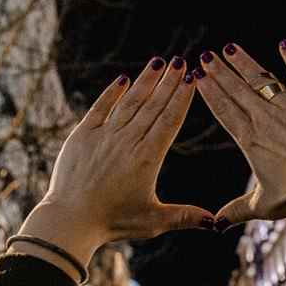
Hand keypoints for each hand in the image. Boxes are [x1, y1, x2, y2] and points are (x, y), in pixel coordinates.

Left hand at [11, 57, 212, 280]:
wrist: (70, 220)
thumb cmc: (112, 222)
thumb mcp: (153, 221)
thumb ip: (184, 216)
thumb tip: (215, 223)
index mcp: (147, 158)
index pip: (169, 121)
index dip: (182, 98)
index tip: (192, 79)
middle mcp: (127, 141)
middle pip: (153, 106)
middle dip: (169, 82)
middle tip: (182, 62)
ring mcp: (103, 136)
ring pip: (129, 102)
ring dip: (145, 81)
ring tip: (159, 62)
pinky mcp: (82, 136)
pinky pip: (99, 108)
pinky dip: (111, 93)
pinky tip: (122, 79)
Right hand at [195, 42, 285, 226]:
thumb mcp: (262, 206)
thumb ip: (236, 210)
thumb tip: (214, 225)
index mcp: (249, 140)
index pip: (224, 111)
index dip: (209, 93)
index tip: (197, 77)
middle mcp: (265, 119)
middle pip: (236, 90)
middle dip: (219, 72)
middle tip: (205, 56)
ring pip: (261, 79)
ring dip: (244, 62)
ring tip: (229, 48)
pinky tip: (284, 44)